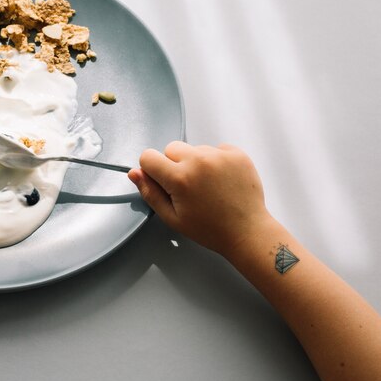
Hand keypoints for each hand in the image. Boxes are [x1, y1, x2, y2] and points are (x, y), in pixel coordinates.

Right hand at [128, 141, 271, 254]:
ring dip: (195, 162)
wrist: (246, 231)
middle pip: (170, 148)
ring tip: (207, 186)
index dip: (151, 170)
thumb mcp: (172, 217)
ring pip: (193, 148)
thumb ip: (150, 193)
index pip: (148, 156)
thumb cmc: (209, 229)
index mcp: (179, 178)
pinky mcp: (236, 154)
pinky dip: (215, 161)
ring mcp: (220, 155)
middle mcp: (199, 161)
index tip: (162, 182)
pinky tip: (220, 181)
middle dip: (173, 165)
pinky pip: (215, 148)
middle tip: (187, 188)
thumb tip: (134, 173)